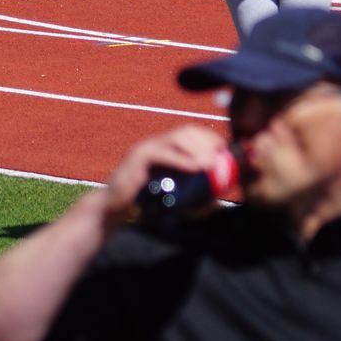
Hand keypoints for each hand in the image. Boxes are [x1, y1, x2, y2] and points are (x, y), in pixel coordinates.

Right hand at [101, 125, 231, 228]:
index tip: (225, 150)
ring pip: (175, 138)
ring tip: (211, 163)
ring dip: (197, 148)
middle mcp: (155, 144)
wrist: (114, 209)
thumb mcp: (174, 201)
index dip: (209, 137)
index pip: (190, 133)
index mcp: (164, 149)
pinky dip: (182, 159)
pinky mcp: (137, 158)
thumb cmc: (143, 204)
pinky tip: (197, 167)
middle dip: (206, 140)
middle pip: (185, 131)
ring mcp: (146, 149)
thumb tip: (218, 200)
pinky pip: (162, 153)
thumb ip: (195, 200)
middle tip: (220, 157)